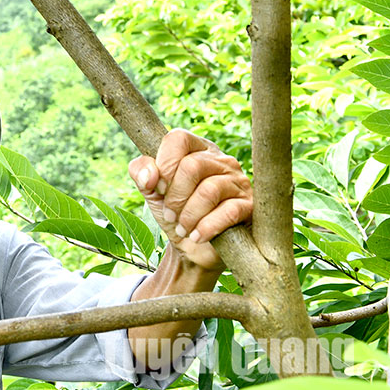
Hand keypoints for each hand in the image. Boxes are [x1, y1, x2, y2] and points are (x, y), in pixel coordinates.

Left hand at [129, 129, 252, 272]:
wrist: (193, 250)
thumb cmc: (174, 213)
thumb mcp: (151, 190)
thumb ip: (140, 172)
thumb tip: (149, 175)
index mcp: (196, 149)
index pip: (178, 138)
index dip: (163, 163)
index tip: (157, 188)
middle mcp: (221, 160)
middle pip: (192, 166)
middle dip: (175, 197)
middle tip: (170, 214)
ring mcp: (238, 181)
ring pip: (209, 191)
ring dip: (189, 215)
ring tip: (183, 229)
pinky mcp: (248, 205)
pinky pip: (228, 212)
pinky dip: (206, 227)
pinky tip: (197, 236)